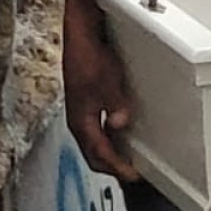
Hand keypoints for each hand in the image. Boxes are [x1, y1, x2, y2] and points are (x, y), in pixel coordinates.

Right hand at [63, 0, 139, 180]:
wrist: (79, 35)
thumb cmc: (89, 56)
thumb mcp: (106, 81)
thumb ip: (114, 104)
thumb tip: (120, 124)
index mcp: (80, 120)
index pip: (98, 154)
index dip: (116, 167)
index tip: (132, 175)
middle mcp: (78, 120)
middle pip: (94, 153)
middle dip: (111, 165)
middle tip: (131, 172)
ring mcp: (81, 111)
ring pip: (94, 142)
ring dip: (110, 152)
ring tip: (127, 157)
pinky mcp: (85, 102)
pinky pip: (96, 129)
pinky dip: (108, 138)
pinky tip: (119, 133)